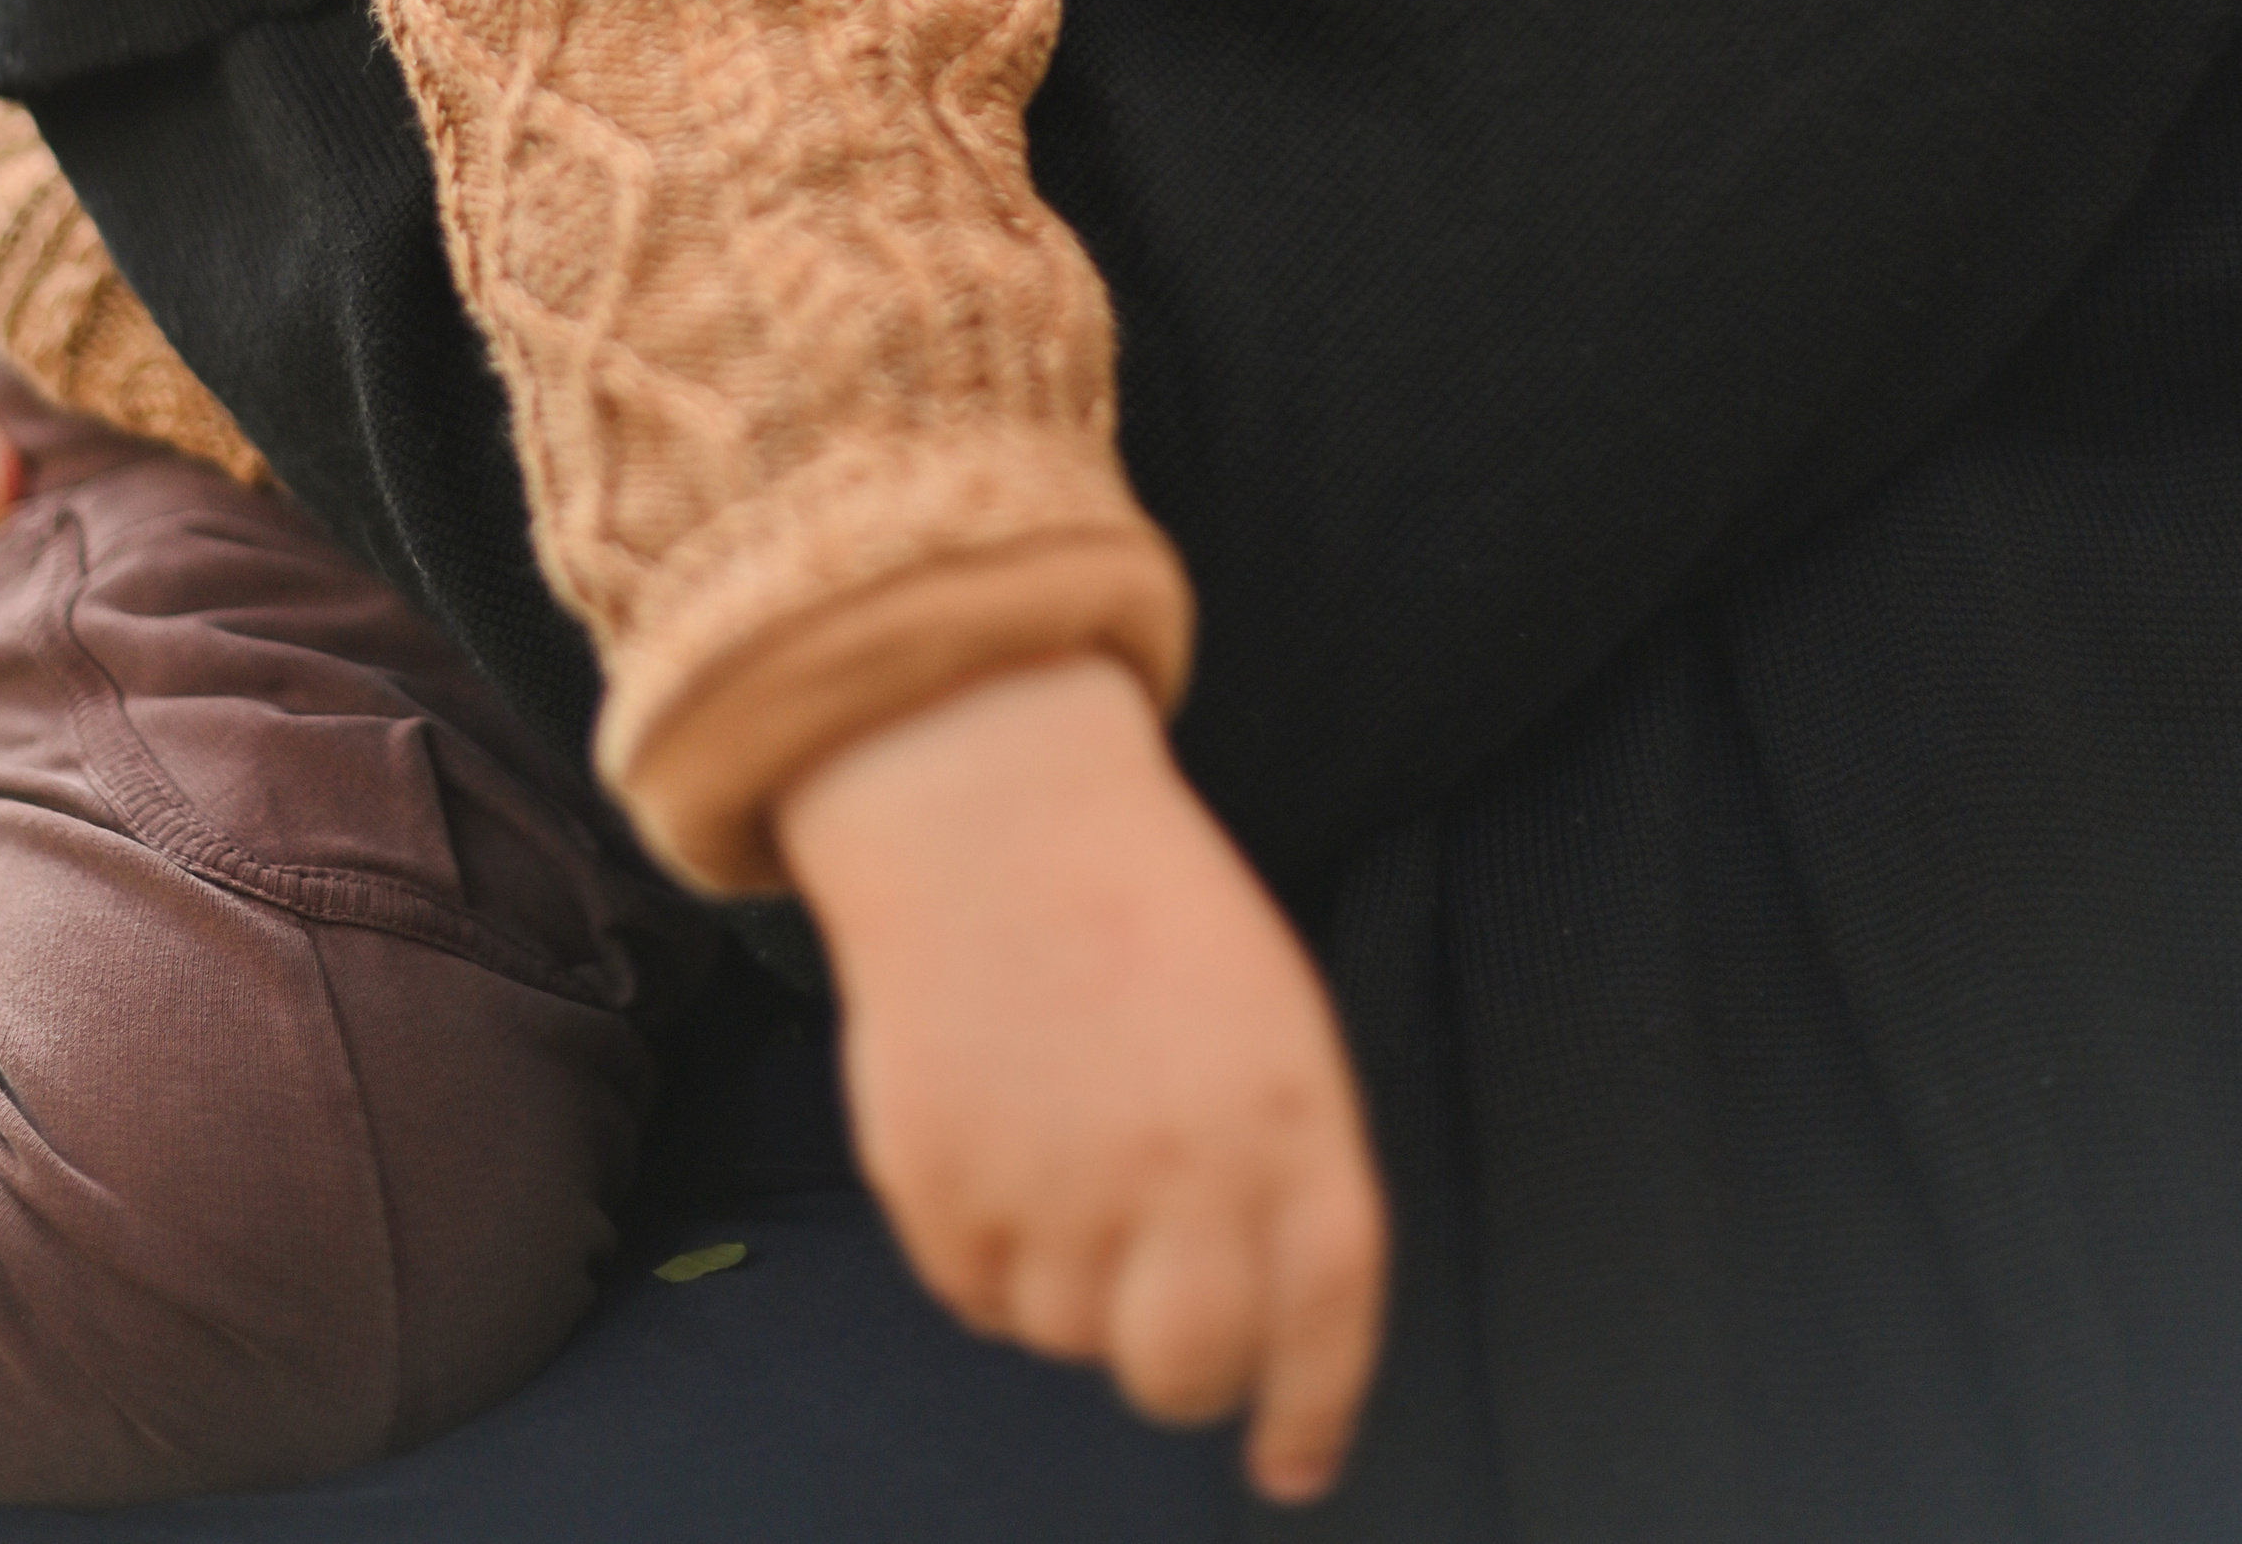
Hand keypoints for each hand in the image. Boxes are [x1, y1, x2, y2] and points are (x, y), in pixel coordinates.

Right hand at [778, 655, 1387, 1504]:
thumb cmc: (1138, 908)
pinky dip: (983, 1243)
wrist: (989, 806)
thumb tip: (1282, 1328)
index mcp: (1287, 1112)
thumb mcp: (1268, 1016)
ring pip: (1068, 1336)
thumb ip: (1287, 1168)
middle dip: (1175, 1361)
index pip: (1326, 1318)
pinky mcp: (941, 1183)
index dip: (1313, 1409)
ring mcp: (1054, 1178)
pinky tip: (995, 1128)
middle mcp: (1181, 1164)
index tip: (1291, 1461)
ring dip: (1067, 1278)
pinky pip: (973, 1292)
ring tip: (1059, 1142)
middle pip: (1185, 1371)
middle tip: (1151, 1294)